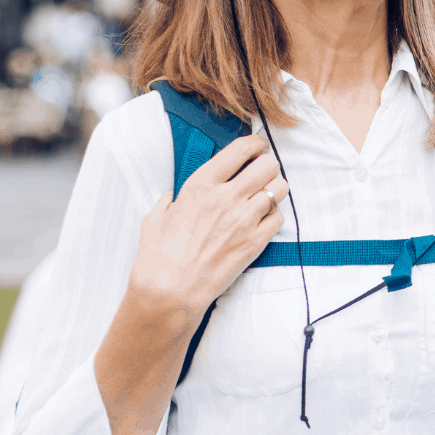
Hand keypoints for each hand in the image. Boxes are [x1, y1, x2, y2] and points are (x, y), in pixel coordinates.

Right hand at [128, 134, 288, 318]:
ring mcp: (244, 219)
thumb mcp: (155, 217)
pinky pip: (278, 218)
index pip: (242, 149)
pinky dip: (272, 217)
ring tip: (263, 197)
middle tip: (262, 173)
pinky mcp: (256, 241)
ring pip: (279, 188)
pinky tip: (260, 222)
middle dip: (267, 166)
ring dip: (273, 190)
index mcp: (201, 184)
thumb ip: (168, 200)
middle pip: (268, 165)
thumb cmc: (158, 254)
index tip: (257, 147)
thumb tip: (172, 197)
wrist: (170, 290)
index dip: (255, 144)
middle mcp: (227, 197)